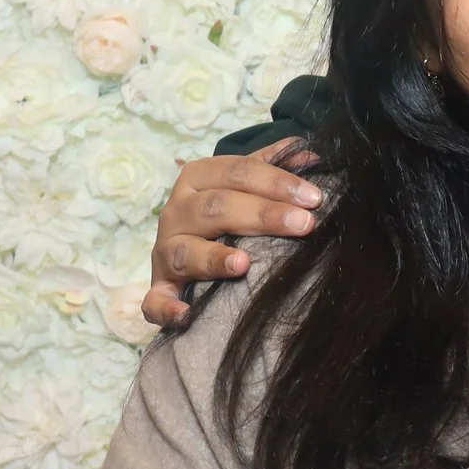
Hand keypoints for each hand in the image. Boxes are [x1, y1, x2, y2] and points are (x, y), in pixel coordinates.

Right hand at [143, 143, 324, 327]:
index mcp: (197, 178)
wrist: (183, 247)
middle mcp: (176, 212)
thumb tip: (310, 154)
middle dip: (262, 215)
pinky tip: (187, 314)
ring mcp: (164, 251)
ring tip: (244, 264)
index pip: (238, 172)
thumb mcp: (243, 182)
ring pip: (185, 252)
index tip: (314, 198)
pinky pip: (154, 300)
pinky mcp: (159, 287)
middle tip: (304, 225)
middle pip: (217, 208)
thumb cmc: (223, 210)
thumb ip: (273, 166)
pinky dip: (166, 308)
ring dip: (213, 258)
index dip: (277, 182)